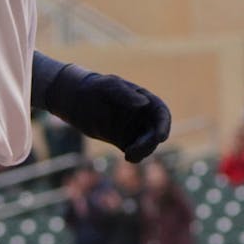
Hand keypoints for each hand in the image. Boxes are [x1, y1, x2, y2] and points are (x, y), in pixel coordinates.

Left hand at [48, 69, 171, 162]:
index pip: (161, 113)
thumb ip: (125, 94)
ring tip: (129, 155)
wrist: (79, 101)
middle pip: (156, 132)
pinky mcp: (125, 142)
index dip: (164, 125)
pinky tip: (128, 156)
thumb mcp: (109, 86)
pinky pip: (136, 151)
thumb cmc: (96, 89)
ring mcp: (136, 130)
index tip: (161, 137)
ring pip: (148, 145)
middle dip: (150, 143)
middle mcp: (144, 117)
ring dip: (143, 151)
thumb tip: (143, 103)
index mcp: (145, 100)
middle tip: (136, 150)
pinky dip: (135, 156)